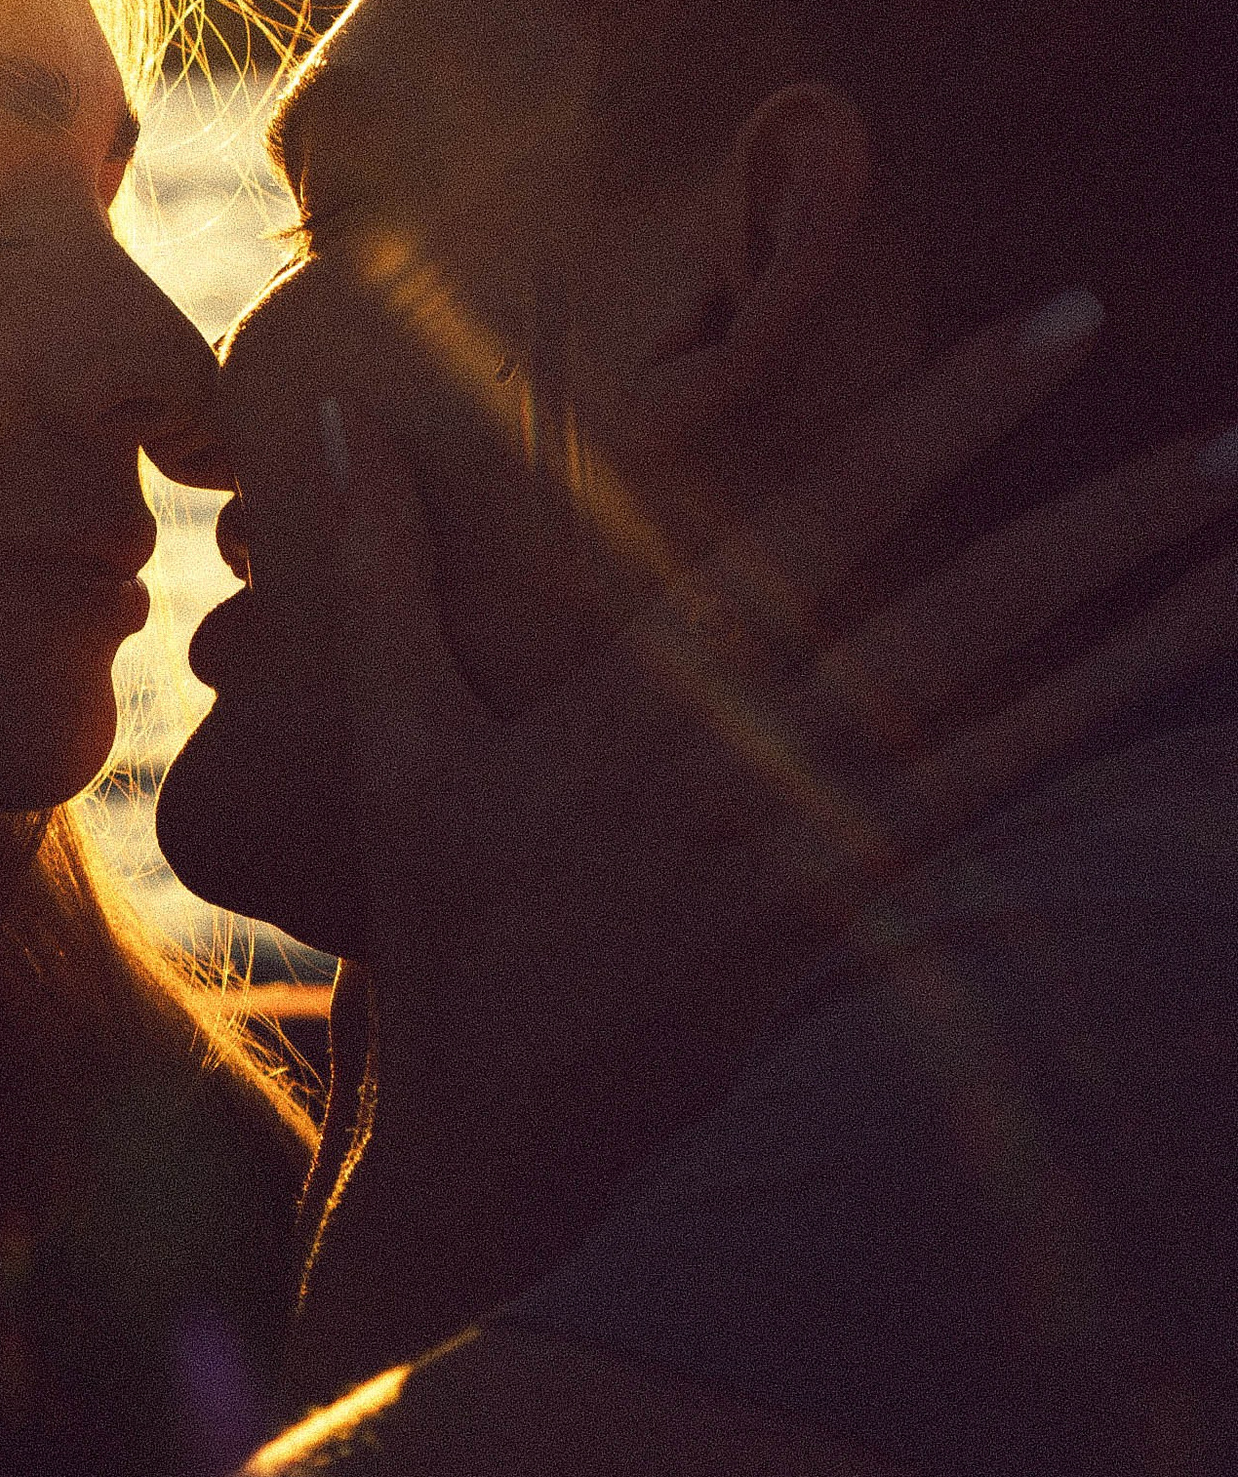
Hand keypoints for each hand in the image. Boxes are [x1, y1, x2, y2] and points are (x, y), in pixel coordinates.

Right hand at [274, 296, 1237, 1390]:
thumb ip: (381, 575)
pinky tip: (1187, 724)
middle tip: (1234, 436)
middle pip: (965, 616)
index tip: (1061, 325)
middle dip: (1106, 521)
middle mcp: (759, 764)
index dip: (951, 415)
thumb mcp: (394, 746)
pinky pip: (1011, 851)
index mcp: (655, 691)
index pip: (831, 518)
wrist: (492, 1151)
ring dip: (1149, 647)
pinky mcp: (861, 951)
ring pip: (1020, 731)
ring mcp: (824, 865)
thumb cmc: (444, 936)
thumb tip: (328, 424)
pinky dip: (1098, 787)